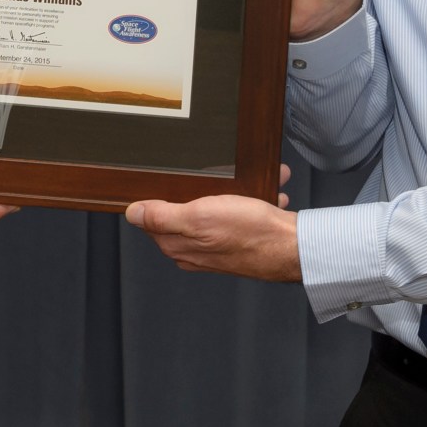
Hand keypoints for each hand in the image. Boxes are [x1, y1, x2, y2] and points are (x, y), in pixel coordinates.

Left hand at [124, 168, 300, 280]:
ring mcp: (219, 246)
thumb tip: (132, 213)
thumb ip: (163, 217)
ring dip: (232, 192)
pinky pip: (243, 213)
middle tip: (215, 177)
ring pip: (218, 209)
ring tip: (247, 182)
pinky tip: (264, 191)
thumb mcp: (199, 217)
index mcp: (179, 245)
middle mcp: (196, 250)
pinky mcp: (241, 241)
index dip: (159, 196)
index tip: (171, 178)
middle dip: (202, 190)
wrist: (294, 248)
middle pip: (184, 212)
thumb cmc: (250, 232)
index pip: (153, 220)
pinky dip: (253, 200)